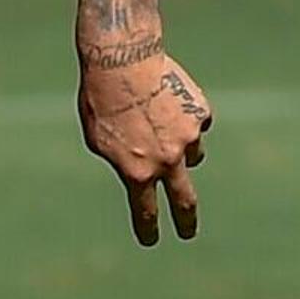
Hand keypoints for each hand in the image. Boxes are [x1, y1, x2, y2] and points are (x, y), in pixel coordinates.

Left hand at [81, 47, 209, 245]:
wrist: (122, 58)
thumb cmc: (101, 99)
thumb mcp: (99, 139)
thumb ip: (121, 161)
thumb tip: (138, 173)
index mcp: (138, 171)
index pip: (146, 211)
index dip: (148, 229)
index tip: (151, 240)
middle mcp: (168, 160)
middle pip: (185, 202)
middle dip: (186, 222)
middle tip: (188, 233)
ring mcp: (189, 137)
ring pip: (192, 155)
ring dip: (180, 149)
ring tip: (158, 123)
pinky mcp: (200, 113)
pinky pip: (197, 124)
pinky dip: (185, 119)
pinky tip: (167, 100)